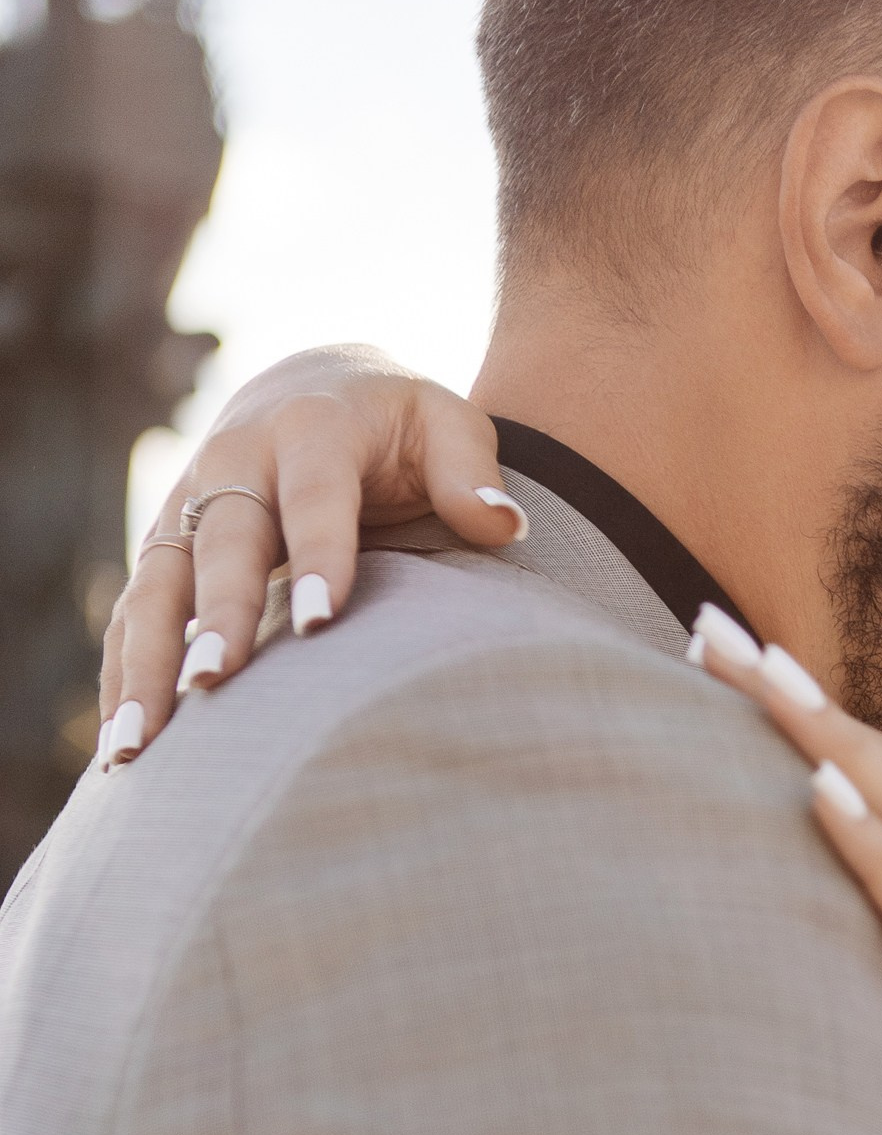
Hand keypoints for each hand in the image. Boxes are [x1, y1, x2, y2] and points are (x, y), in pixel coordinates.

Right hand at [98, 350, 522, 765]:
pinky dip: (123, 673)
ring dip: (143, 661)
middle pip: (222, 541)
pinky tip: (127, 746)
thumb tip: (505, 526)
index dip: (318, 554)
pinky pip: (134, 612)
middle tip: (212, 683)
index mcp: (311, 429)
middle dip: (216, 612)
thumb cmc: (397, 425)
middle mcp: (235, 461)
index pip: (315, 496)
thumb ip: (472, 471)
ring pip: (156, 584)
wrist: (312, 388)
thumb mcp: (446, 423)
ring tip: (137, 744)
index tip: (321, 623)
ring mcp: (190, 506)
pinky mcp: (166, 548)